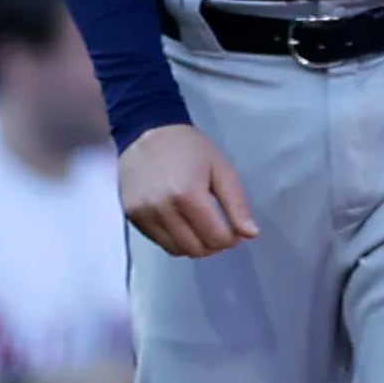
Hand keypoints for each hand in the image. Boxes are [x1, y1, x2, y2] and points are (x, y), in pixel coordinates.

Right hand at [119, 124, 257, 257]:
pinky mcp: (132, 217)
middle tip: (218, 228)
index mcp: (188, 195)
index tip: (234, 229)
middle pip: (197, 249)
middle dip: (214, 244)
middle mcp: (163, 209)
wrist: (145, 132)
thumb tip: (251, 234)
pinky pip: (159, 242)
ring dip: (194, 245)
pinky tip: (181, 223)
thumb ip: (237, 204)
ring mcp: (144, 215)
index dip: (232, 238)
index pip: (216, 238)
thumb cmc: (188, 147)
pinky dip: (176, 240)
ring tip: (200, 227)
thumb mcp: (221, 168)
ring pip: (177, 250)